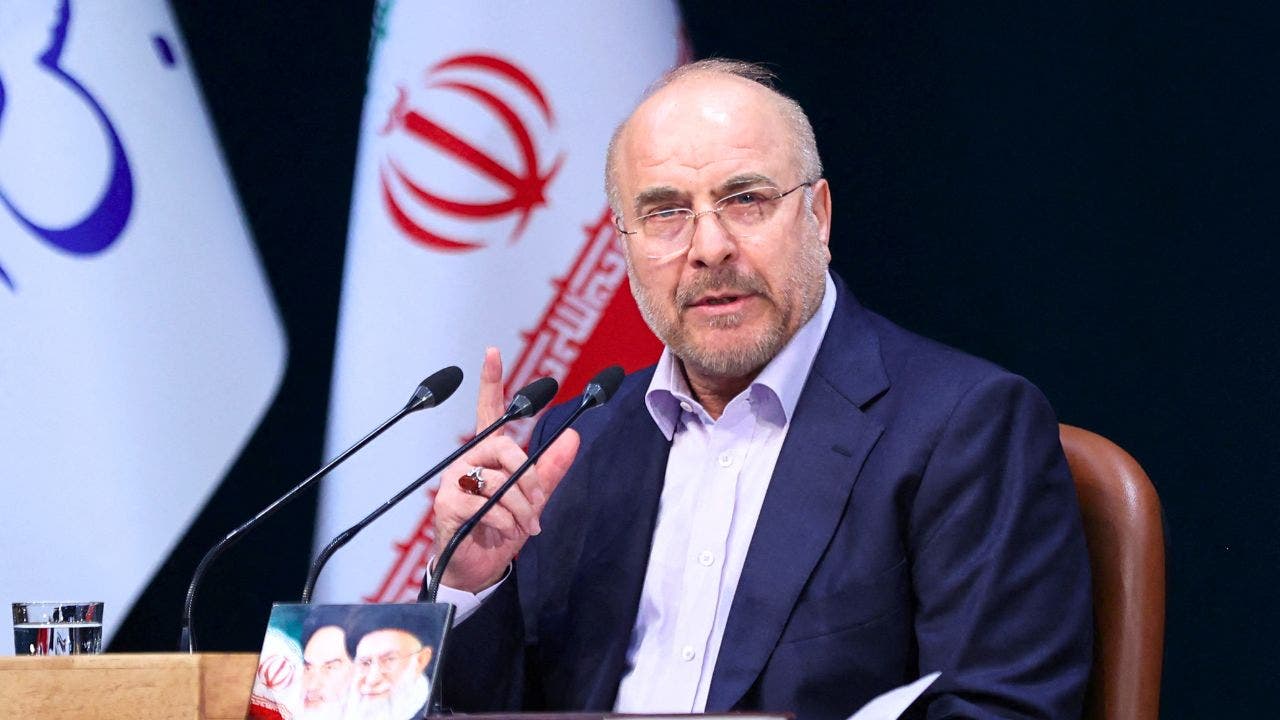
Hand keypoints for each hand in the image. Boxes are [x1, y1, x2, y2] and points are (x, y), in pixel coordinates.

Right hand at [431, 347, 578, 592]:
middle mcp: (468, 460)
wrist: (478, 568)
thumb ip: (551, 470)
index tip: (493, 352)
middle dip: (529, 478)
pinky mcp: (446, 504)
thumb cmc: (502, 529)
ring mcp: (454, 480)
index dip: (491, 381)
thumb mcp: (534, 500)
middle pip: (505, 448)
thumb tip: (573, 438)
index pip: (489, 410)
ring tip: (524, 525)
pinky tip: (502, 531)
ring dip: (520, 507)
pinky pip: (486, 505)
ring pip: (499, 481)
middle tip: (538, 504)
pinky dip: (504, 522)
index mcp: (488, 454)